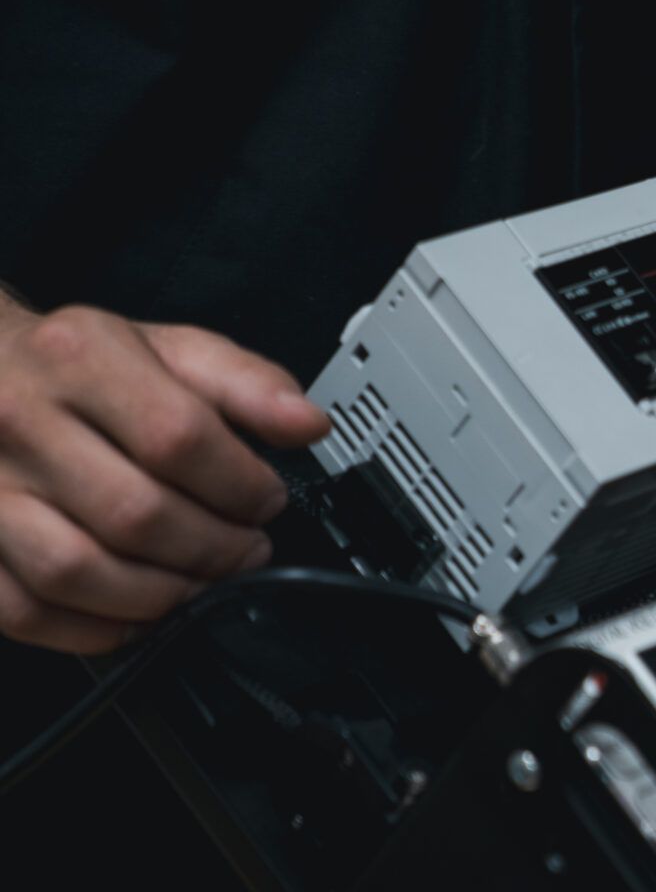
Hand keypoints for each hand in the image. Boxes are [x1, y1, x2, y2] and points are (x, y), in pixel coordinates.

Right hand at [0, 302, 330, 652]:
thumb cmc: (74, 366)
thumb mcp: (165, 347)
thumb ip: (245, 382)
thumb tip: (308, 425)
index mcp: (78, 357)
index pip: (178, 437)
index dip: (241, 484)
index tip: (269, 501)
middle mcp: (18, 419)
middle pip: (134, 513)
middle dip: (213, 548)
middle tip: (246, 551)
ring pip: (76, 570)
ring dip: (158, 596)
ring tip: (200, 585)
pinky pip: (23, 609)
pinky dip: (90, 628)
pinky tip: (135, 615)